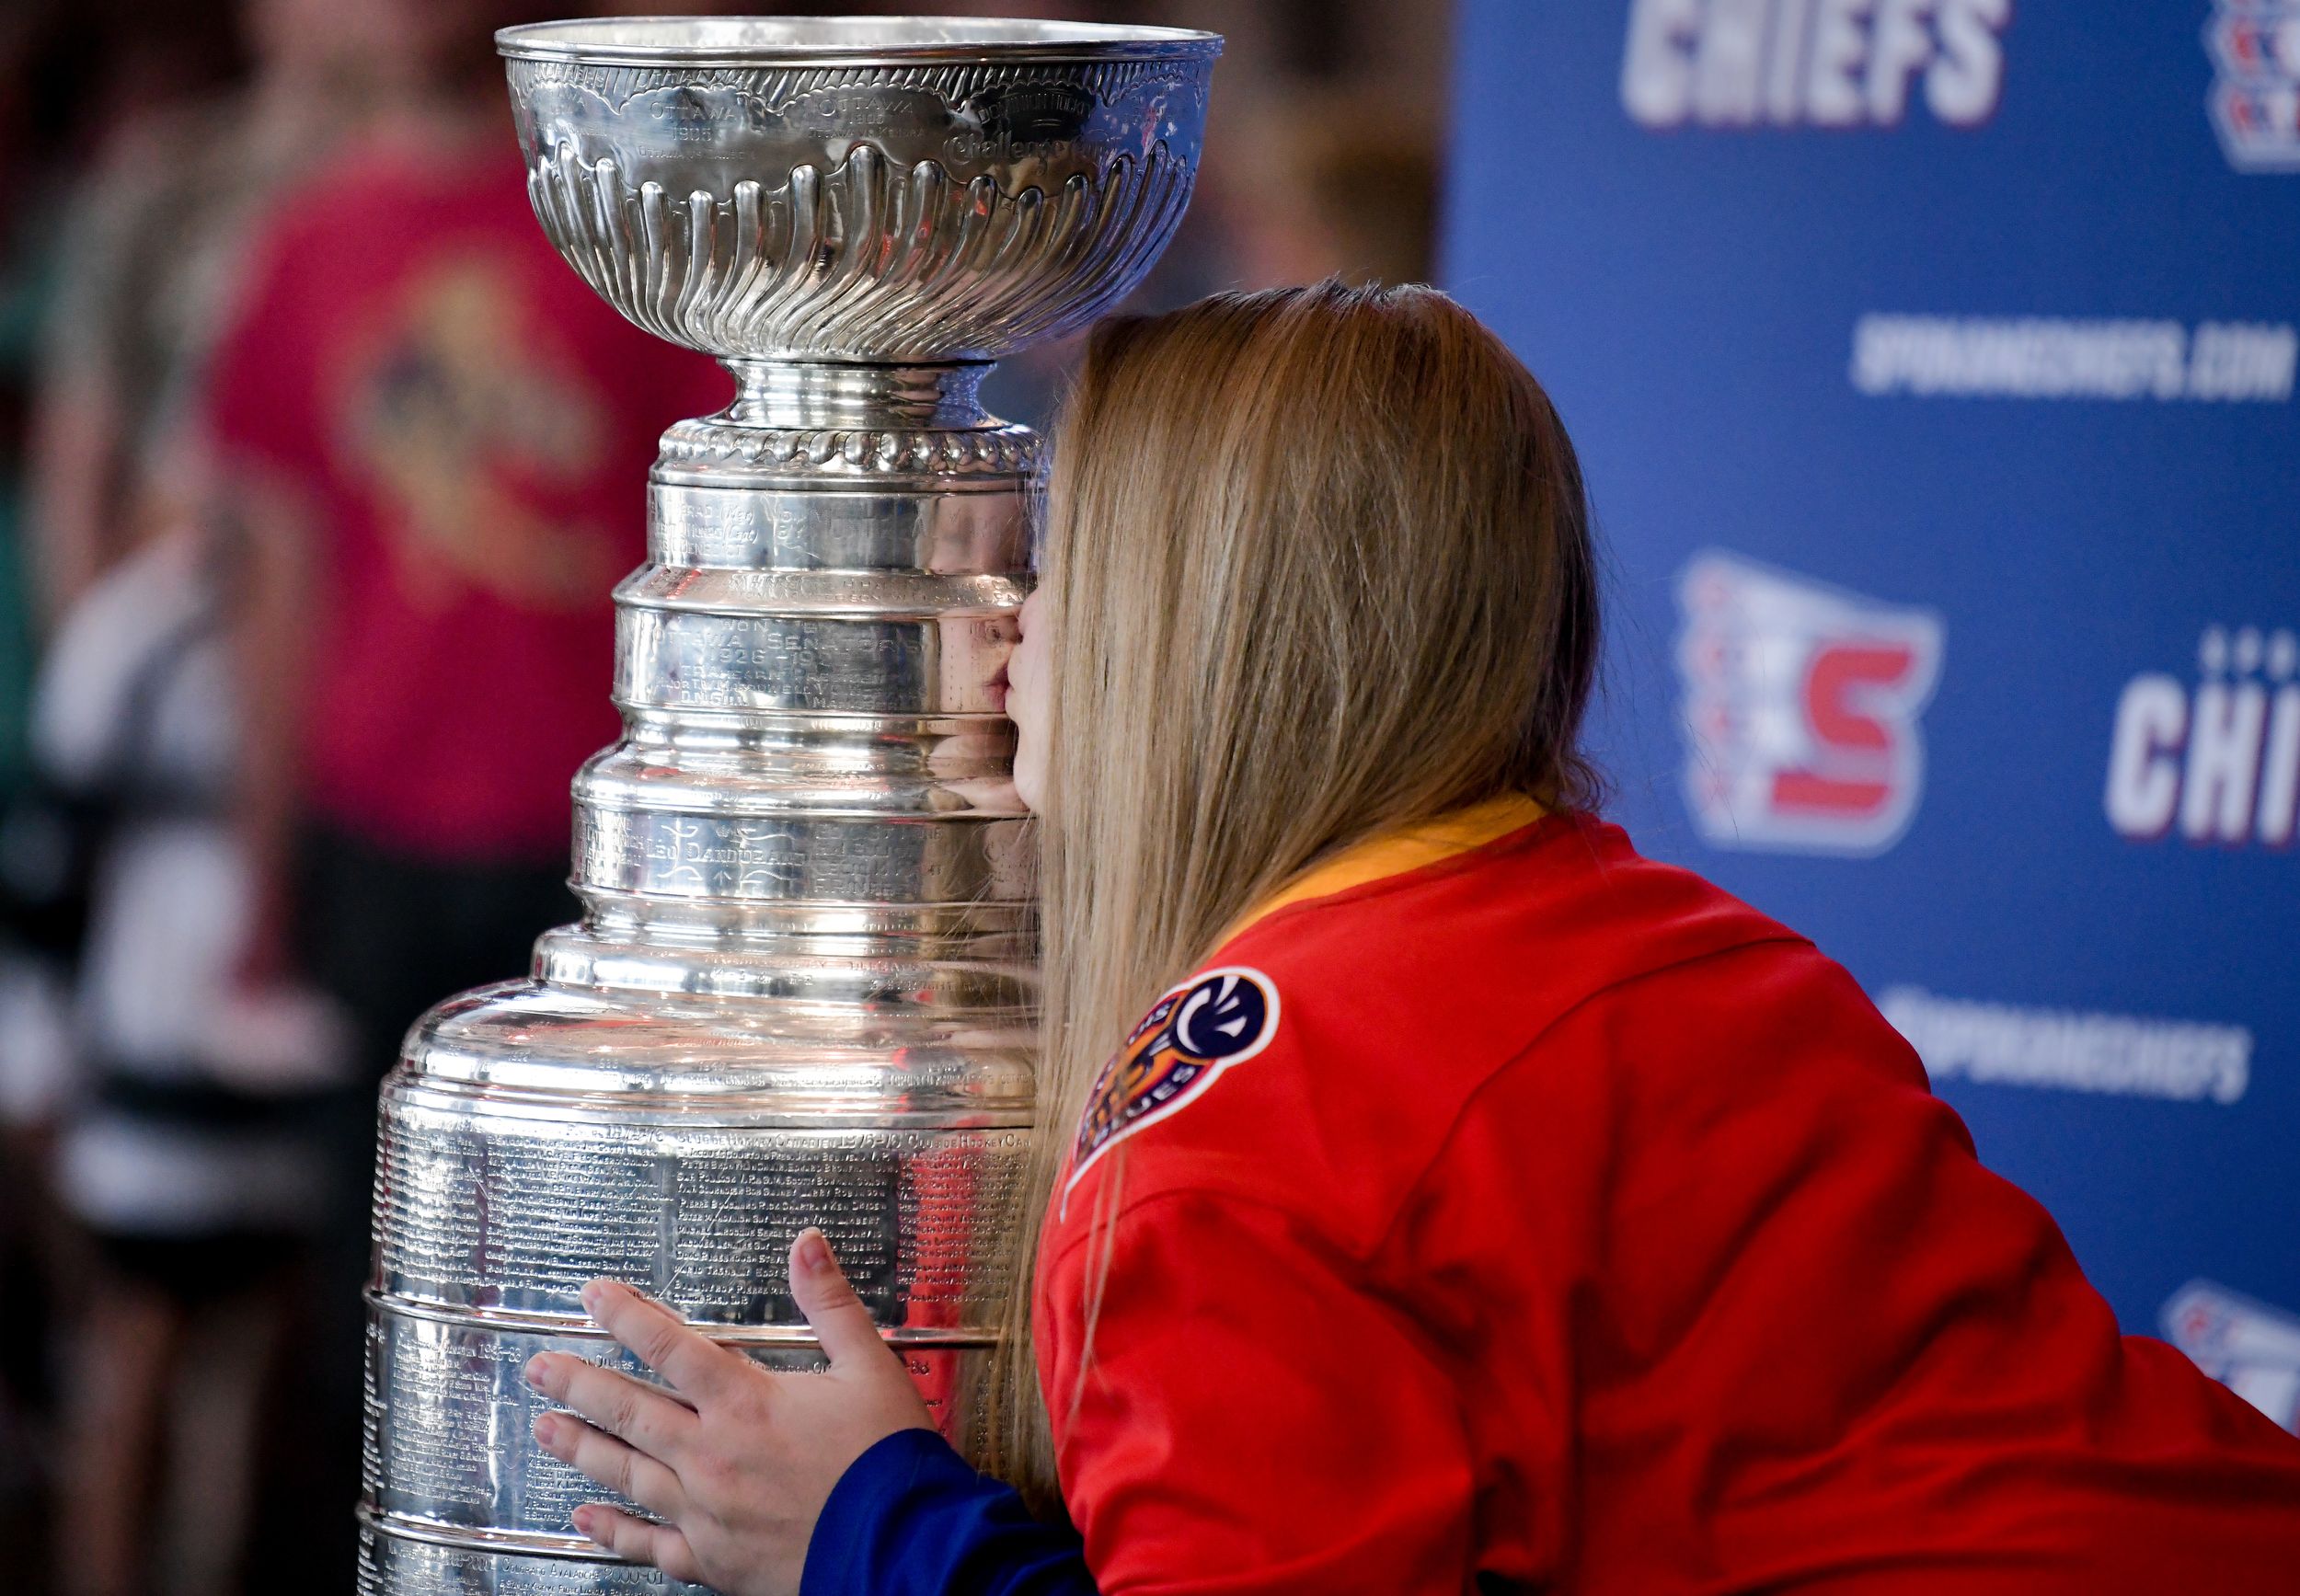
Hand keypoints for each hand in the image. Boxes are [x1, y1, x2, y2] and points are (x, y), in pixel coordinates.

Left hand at [523, 1228, 934, 1595]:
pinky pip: (649, 1544)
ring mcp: (707, 1511)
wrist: (902, 1549)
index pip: (669, 1348)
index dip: (626, 1316)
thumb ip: (830, 1304)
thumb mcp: (870, 1366)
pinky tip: (586, 1518)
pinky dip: (613, 1530)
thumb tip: (807, 1247)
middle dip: (579, 1383)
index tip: (594, 1297)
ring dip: (582, 1447)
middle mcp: (714, 1455)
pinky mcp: (713, 1559)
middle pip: (630, 1410)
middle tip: (541, 1368)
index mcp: (747, 1403)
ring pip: (627, 1473)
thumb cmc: (887, 1462)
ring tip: (545, 1429)